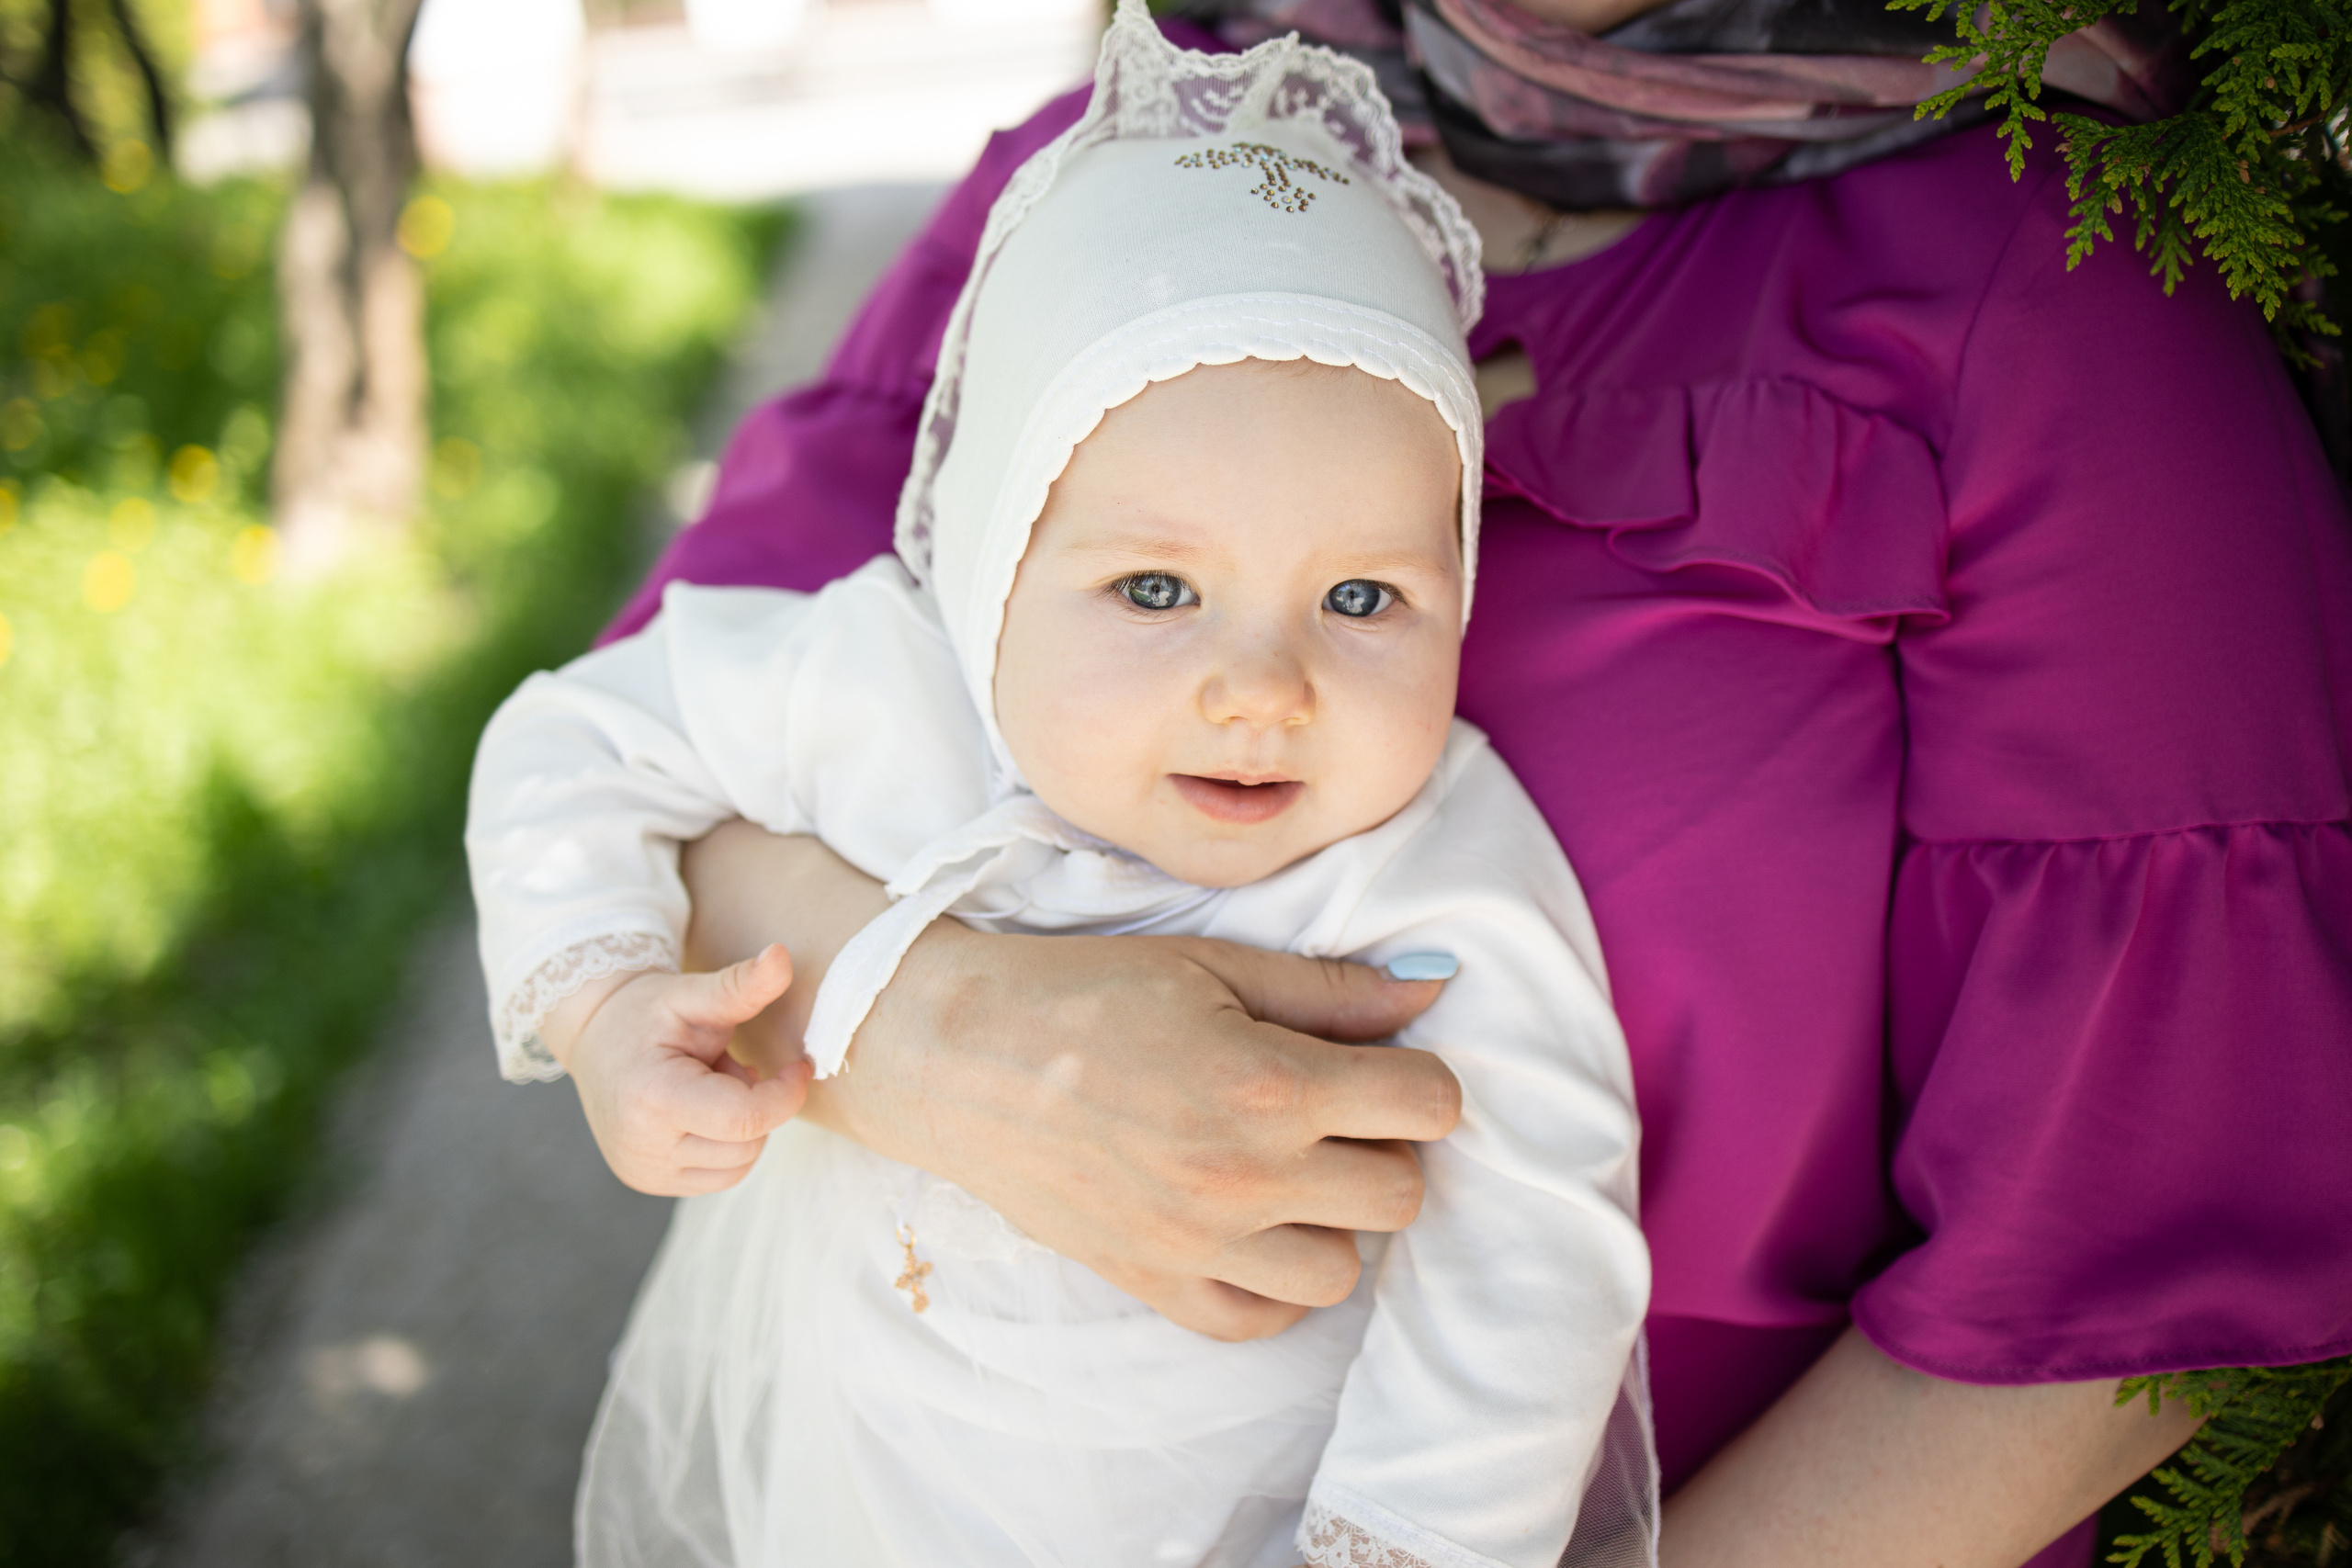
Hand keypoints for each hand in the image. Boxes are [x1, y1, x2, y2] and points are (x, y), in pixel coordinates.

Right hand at [541, 944, 811, 1195]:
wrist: (593, 1038)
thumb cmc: (644, 1013)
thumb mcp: (692, 994)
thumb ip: (741, 984)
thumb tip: (783, 955)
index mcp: (652, 1098)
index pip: (745, 1119)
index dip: (785, 1094)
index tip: (798, 1067)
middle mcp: (642, 1147)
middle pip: (747, 1143)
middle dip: (754, 1103)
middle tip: (723, 1065)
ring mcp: (644, 1172)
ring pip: (740, 1165)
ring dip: (741, 1127)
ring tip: (706, 1086)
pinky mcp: (648, 1182)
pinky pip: (721, 1177)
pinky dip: (727, 1145)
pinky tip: (699, 1112)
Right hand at [680, 826, 1459, 1340]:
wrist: (957, 1056)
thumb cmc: (1083, 992)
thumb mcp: (1212, 963)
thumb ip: (1330, 988)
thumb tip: (1436, 988)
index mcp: (1268, 1083)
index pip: (1427, 1105)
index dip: (1419, 1077)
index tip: (1385, 1064)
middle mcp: (1246, 1175)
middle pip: (1402, 1193)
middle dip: (1386, 1146)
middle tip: (1337, 1112)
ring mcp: (1201, 1241)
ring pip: (1343, 1271)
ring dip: (1335, 1219)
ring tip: (1291, 1171)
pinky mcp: (1155, 1282)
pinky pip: (1260, 1320)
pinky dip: (1272, 1283)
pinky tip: (1249, 1225)